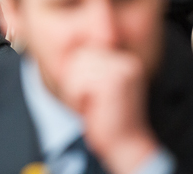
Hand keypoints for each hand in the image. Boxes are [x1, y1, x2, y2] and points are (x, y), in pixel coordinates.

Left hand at [58, 48, 158, 173]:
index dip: (78, 77)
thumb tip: (68, 47)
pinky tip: (93, 110)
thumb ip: (85, 66)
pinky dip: (77, 99)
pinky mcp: (114, 82)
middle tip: (93, 102)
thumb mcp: (93, 85)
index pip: (83, 52)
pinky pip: (77, 83)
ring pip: (75, 70)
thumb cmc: (105, 119)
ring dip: (76, 92)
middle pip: (78, 58)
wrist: (124, 145)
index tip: (93, 95)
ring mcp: (121, 69)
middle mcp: (124, 61)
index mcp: (122, 59)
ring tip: (94, 106)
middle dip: (76, 83)